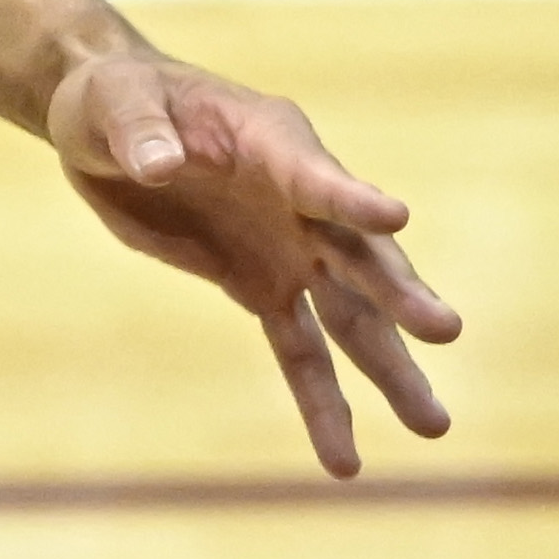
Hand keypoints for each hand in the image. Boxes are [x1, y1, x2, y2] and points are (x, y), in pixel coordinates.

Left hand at [49, 46, 461, 477]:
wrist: (113, 127)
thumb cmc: (120, 98)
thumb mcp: (116, 104)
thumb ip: (143, 135)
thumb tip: (158, 165)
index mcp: (273, 141)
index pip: (316, 176)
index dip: (350, 197)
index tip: (394, 216)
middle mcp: (299, 200)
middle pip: (358, 252)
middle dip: (398, 291)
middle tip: (446, 329)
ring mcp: (289, 249)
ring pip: (350, 317)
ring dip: (390, 369)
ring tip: (433, 426)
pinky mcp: (260, 287)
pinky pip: (302, 352)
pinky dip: (322, 402)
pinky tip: (344, 460)